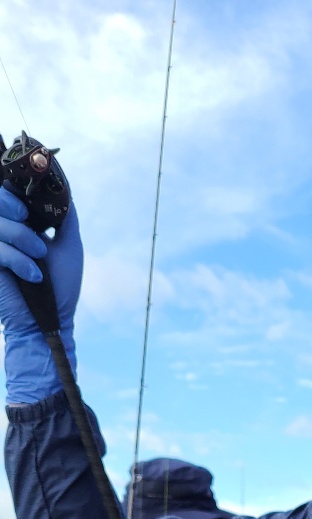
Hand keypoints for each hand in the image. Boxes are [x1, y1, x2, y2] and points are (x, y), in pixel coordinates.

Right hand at [0, 185, 82, 402]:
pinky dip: (16, 260)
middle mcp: (7, 230)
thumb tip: (61, 180)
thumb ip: (65, 214)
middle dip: (9, 202)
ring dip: (20, 236)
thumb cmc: (62, 288)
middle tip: (27, 217)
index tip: (29, 168)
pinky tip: (32, 275)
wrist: (51, 323)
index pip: (12, 190)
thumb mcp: (70, 246)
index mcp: (24, 222)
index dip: (16, 176)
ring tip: (39, 256)